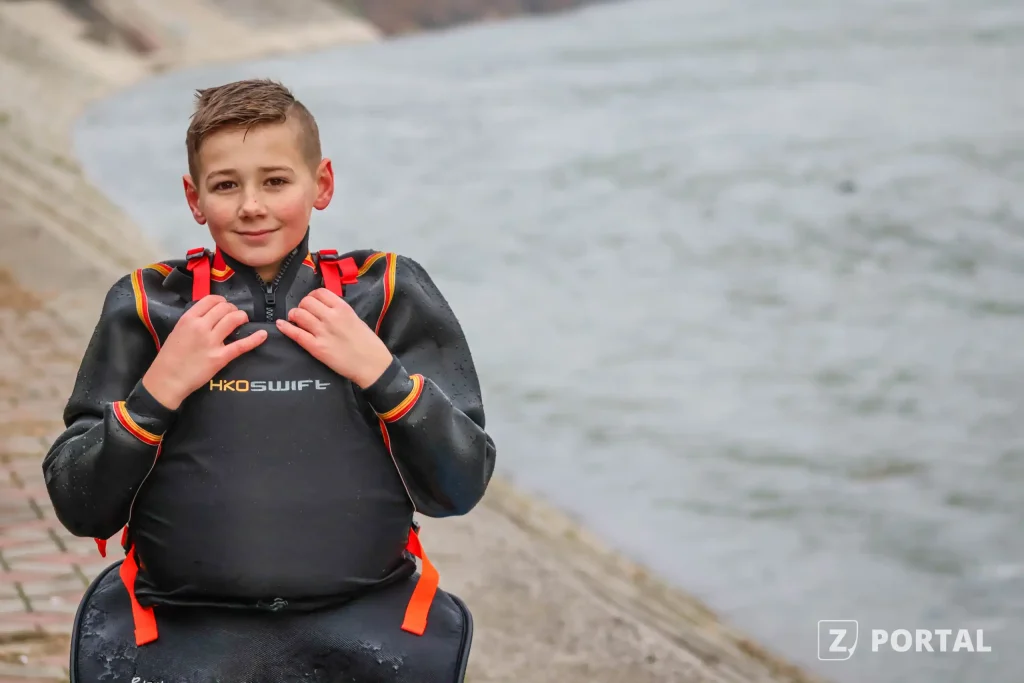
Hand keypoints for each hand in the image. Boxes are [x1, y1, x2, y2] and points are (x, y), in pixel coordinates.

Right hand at [142, 295, 266, 409]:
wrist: (167, 380)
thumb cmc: (170, 357)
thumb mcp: (177, 331)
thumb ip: (193, 321)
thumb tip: (210, 315)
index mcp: (188, 319)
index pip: (211, 300)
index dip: (222, 301)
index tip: (225, 307)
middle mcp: (200, 326)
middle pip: (225, 308)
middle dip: (233, 310)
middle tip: (236, 316)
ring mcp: (211, 342)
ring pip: (234, 319)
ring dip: (242, 318)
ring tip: (244, 321)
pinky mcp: (220, 357)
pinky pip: (241, 345)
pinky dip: (254, 338)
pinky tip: (263, 334)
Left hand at [276, 288, 392, 388]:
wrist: (371, 364)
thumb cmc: (368, 343)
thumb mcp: (356, 319)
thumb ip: (339, 312)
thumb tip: (323, 308)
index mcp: (343, 308)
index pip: (319, 293)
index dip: (312, 297)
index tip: (312, 303)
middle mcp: (331, 317)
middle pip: (306, 302)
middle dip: (302, 306)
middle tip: (304, 314)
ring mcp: (322, 332)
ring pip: (298, 314)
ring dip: (294, 316)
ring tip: (296, 320)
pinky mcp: (316, 347)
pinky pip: (295, 333)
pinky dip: (285, 327)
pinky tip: (281, 324)